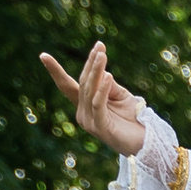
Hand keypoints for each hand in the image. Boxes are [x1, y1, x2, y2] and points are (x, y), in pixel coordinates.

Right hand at [39, 40, 147, 157]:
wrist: (147, 143)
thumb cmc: (134, 119)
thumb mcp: (120, 96)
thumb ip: (108, 84)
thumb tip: (101, 70)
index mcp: (84, 106)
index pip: (67, 85)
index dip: (55, 71)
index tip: (43, 55)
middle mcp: (82, 113)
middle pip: (83, 83)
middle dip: (91, 63)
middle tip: (100, 46)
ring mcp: (89, 122)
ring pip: (90, 90)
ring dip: (97, 71)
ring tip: (103, 55)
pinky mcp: (99, 127)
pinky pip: (98, 104)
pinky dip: (102, 89)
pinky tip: (108, 76)